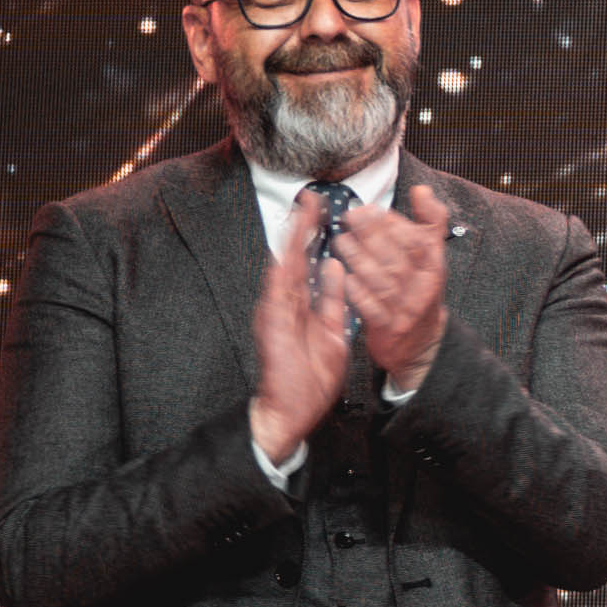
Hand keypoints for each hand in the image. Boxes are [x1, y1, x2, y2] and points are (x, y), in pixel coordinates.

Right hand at [246, 206, 355, 460]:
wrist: (292, 409)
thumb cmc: (310, 375)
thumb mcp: (332, 330)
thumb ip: (333, 299)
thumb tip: (335, 268)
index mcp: (300, 303)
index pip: (308, 262)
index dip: (314, 236)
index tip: (322, 210)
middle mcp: (285, 302)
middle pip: (293, 256)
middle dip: (301, 226)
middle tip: (310, 197)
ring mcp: (276, 310)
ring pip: (284, 265)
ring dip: (292, 239)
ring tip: (301, 211)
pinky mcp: (272, 322)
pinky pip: (278, 290)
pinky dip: (284, 268)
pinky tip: (290, 247)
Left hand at [329, 185, 450, 390]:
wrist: (420, 342)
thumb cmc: (419, 290)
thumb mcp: (431, 257)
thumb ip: (430, 223)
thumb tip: (421, 191)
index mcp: (434, 267)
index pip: (420, 241)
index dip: (396, 224)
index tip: (373, 209)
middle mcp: (423, 288)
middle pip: (398, 258)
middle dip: (372, 235)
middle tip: (349, 217)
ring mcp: (406, 309)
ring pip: (382, 281)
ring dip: (359, 259)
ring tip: (340, 241)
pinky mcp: (387, 327)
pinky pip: (370, 308)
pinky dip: (356, 291)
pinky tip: (342, 276)